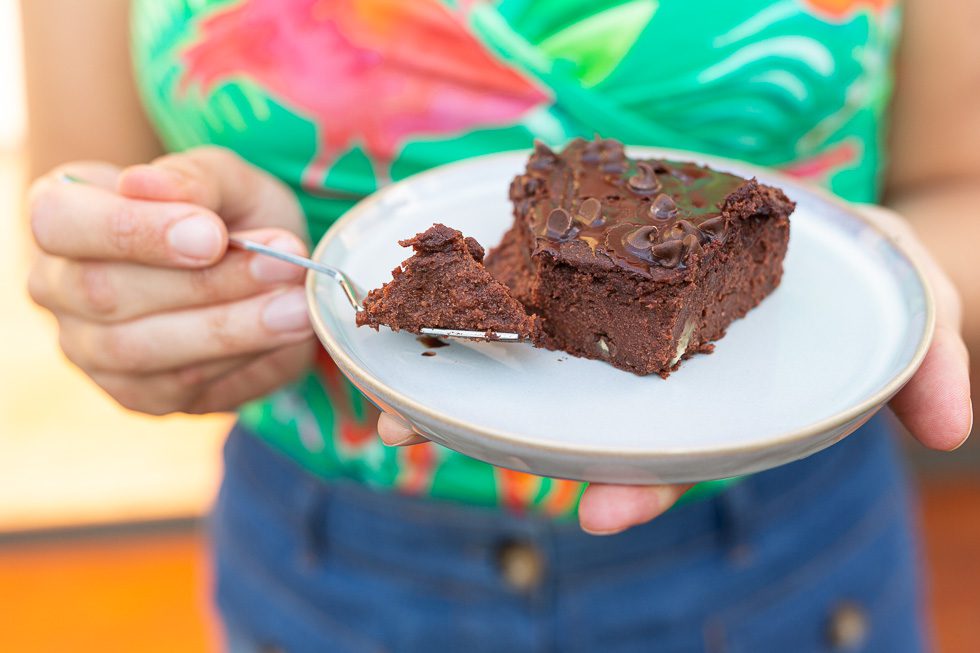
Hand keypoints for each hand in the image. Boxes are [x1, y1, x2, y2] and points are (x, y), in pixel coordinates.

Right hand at [28, 147, 315, 414]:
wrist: (249, 270)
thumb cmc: (223, 214)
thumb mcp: (226, 181)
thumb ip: (194, 179)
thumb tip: (146, 184)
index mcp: (60, 216)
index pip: (62, 222)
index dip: (134, 231)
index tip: (212, 234)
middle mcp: (57, 289)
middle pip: (106, 294)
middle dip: (205, 285)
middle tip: (284, 268)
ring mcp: (91, 351)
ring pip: (145, 350)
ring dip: (232, 330)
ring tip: (298, 308)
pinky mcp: (138, 395)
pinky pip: (184, 386)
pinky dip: (241, 360)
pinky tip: (287, 336)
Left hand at [376, 204, 972, 533]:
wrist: (824, 234)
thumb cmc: (862, 278)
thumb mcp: (913, 308)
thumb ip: (926, 364)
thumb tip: (954, 429)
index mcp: (720, 402)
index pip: (676, 457)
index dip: (642, 484)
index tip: (596, 508)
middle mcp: (658, 375)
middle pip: (569, 420)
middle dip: (489, 438)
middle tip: (410, 444)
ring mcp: (622, 326)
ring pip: (531, 368)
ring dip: (453, 390)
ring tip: (382, 405)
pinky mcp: (599, 268)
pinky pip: (531, 295)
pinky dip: (475, 307)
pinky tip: (418, 312)